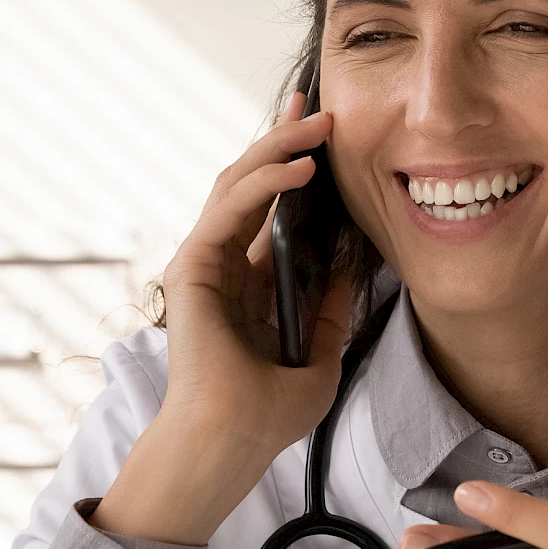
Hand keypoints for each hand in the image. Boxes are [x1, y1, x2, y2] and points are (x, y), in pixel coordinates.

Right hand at [158, 92, 358, 452]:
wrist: (232, 441)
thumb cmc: (268, 414)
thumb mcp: (321, 356)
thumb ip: (333, 313)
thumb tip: (355, 271)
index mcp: (246, 284)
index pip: (271, 211)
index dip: (295, 169)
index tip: (326, 139)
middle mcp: (222, 265)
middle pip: (252, 185)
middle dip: (284, 140)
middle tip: (318, 107)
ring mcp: (203, 262)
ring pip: (239, 183)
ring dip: (279, 147)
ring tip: (319, 124)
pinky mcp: (192, 264)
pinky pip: (232, 206)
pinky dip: (266, 181)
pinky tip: (303, 167)